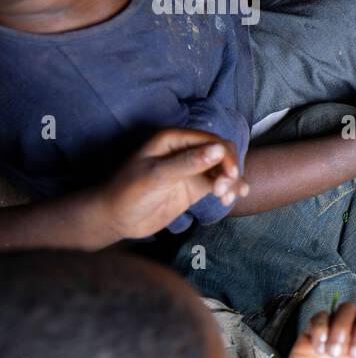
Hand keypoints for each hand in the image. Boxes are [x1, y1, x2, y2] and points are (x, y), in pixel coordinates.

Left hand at [101, 128, 248, 238]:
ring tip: (226, 199)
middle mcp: (186, 150)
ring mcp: (191, 169)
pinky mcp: (194, 186)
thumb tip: (220, 150)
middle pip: (222, 153)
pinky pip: (219, 183)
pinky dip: (230, 188)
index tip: (229, 177)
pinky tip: (236, 196)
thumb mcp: (157, 175)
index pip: (212, 142)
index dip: (225, 157)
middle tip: (223, 191)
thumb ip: (188, 162)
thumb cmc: (129, 192)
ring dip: (232, 181)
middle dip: (229, 170)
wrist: (116, 218)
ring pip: (223, 169)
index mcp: (174, 139)